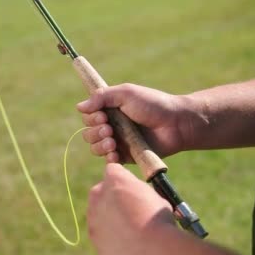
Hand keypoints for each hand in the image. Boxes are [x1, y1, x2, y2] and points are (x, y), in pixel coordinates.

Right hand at [77, 83, 202, 162]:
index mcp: (111, 110)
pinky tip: (115, 153)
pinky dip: (108, 158)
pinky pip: (110, 161)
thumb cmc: (153, 104)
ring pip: (96, 148)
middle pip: (89, 134)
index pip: (89, 116)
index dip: (91, 118)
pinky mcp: (127, 156)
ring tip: (113, 141)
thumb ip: (102, 97)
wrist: (175, 123)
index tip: (102, 115)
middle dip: (95, 132)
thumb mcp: (126, 93)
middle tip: (109, 129)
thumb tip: (79, 107)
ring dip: (99, 145)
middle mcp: (112, 126)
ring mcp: (119, 142)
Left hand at [87, 163, 177, 254]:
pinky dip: (111, 236)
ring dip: (111, 217)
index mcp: (114, 179)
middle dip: (113, 197)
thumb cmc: (158, 221)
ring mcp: (93, 217)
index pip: (113, 169)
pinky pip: (101, 232)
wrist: (150, 252)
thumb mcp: (156, 197)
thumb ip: (140, 193)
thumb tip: (140, 196)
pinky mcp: (94, 237)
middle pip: (102, 190)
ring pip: (99, 212)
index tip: (132, 187)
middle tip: (131, 209)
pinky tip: (127, 243)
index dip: (124, 178)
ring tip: (132, 229)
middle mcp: (98, 195)